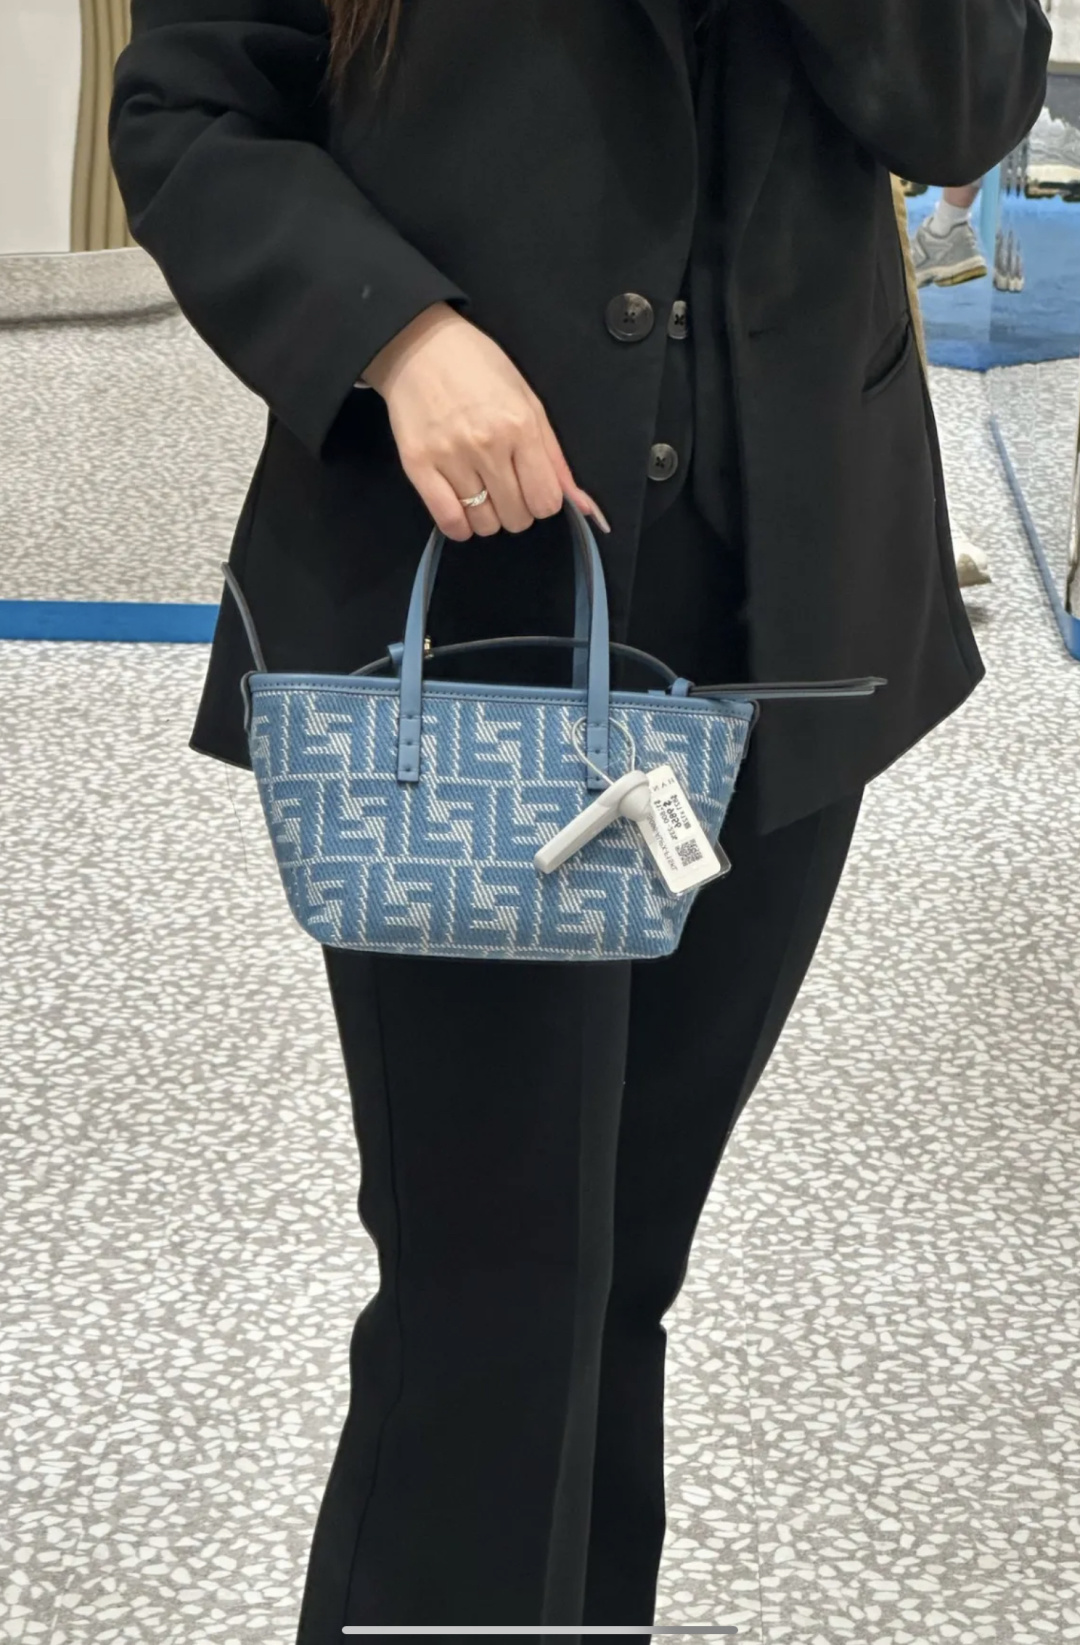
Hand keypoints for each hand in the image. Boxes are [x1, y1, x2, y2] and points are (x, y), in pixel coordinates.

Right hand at [360, 302, 611, 542]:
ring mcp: (451, 457)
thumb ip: (554, 456)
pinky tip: (461, 509)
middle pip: (516, 517)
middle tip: (505, 488)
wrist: (418, 346)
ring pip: (484, 524)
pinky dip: (460, 526)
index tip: (532, 488)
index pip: (546, 501)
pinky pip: (448, 521)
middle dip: (517, 510)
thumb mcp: (528, 402)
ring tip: (480, 493)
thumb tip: (583, 505)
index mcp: (521, 427)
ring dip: (487, 517)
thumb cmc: (479, 369)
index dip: (542, 502)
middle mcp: (488, 445)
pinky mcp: (418, 465)